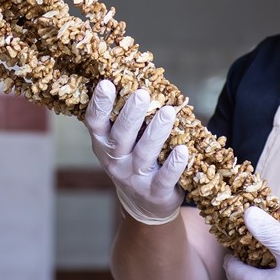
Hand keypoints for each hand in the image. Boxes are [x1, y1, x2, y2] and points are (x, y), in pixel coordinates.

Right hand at [85, 80, 187, 224]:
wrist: (144, 205)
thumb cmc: (132, 159)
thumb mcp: (120, 141)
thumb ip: (123, 116)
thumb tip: (135, 75)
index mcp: (103, 143)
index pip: (95, 123)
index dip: (100, 104)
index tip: (107, 83)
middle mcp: (116, 161)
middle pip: (121, 137)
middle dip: (131, 115)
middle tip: (142, 93)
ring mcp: (135, 179)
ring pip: (145, 154)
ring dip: (156, 132)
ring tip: (168, 112)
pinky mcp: (157, 193)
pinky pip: (165, 178)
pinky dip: (174, 164)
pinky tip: (183, 149)